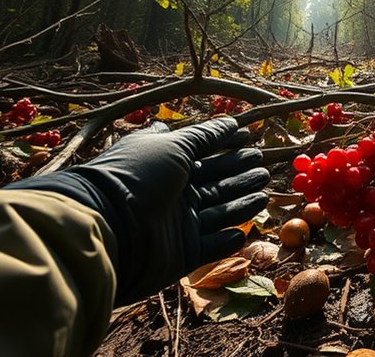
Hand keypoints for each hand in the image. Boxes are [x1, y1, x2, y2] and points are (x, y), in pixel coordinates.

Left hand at [7, 117, 268, 304]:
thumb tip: (230, 121)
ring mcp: (179, 224)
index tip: (251, 137)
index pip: (204, 152)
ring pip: (219, 212)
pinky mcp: (183, 253)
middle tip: (263, 167)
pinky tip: (243, 231)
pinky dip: (227, 240)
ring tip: (265, 194)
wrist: (110, 227)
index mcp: (168, 165)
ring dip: (242, 204)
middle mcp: (174, 193)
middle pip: (215, 182)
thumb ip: (203, 136)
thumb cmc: (138, 177)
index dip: (227, 144)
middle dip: (240, 174)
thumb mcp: (172, 146)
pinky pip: (211, 245)